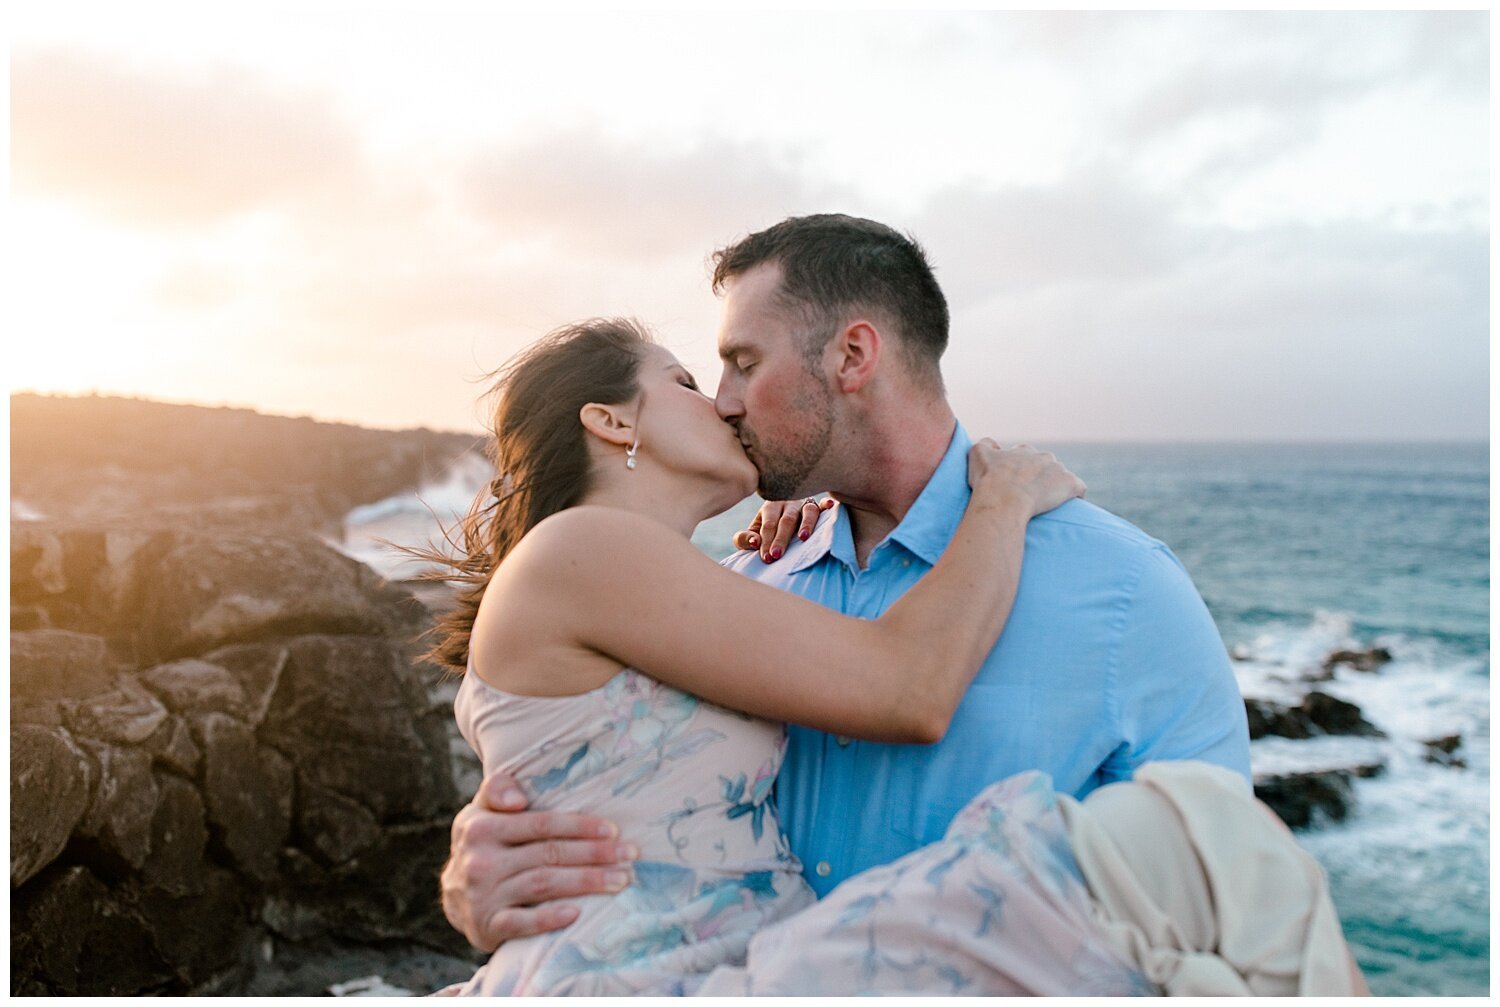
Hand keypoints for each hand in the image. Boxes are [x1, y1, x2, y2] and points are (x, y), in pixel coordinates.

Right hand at [441, 771, 637, 951]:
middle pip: (548, 853)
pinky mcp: (486, 926)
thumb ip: (498, 789)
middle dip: (595, 853)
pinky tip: (577, 913)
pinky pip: (522, 922)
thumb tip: (518, 798)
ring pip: (543, 884)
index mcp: (480, 827)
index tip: (613, 829)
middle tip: (629, 854)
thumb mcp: (480, 811)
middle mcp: (480, 860)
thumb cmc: (483, 844)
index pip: (540, 823)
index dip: (579, 826)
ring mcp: (482, 895)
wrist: (454, 895)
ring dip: (587, 882)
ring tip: (621, 880)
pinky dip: (550, 918)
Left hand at [731, 497, 835, 561]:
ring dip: (806, 524)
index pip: (769, 524)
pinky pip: (823, 503)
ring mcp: (804, 503)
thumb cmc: (766, 528)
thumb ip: (744, 539)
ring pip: (808, 511)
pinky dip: (827, 504)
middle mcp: (788, 502)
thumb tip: (754, 542)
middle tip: (776, 555)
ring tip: (803, 538)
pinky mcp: (818, 505)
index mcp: (770, 507)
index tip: (766, 557)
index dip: (767, 540)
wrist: (779, 513)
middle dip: (781, 538)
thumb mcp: (751, 533)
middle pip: (787, 520)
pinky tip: (831, 505)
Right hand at [966, 440, 1085, 517]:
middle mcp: (1043, 456)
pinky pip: (1078, 488)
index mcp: (1023, 450)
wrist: (1004, 500)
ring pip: (1060, 476)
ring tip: (1045, 503)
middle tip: (1028, 494)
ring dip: (1055, 486)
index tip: (1014, 480)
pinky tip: (1068, 505)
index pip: (1025, 454)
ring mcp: (1058, 470)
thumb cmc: (989, 481)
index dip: (1020, 467)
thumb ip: (986, 444)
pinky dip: (1074, 494)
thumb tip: (994, 445)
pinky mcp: (1070, 484)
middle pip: (1045, 464)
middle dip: (1039, 476)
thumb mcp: (977, 454)